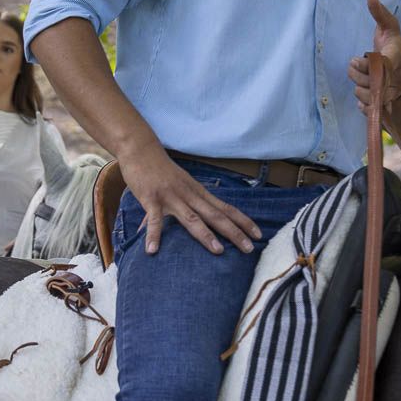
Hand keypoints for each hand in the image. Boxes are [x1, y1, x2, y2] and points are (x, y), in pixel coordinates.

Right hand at [118, 143, 262, 255]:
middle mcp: (189, 195)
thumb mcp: (180, 186)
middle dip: (234, 232)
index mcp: (198, 192)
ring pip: (192, 218)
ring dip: (206, 235)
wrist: (141, 149)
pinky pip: (154, 220)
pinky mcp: (152, 199)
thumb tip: (193, 223)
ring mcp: (171, 197)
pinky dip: (154, 235)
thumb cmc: (161, 170)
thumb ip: (186, 205)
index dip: (242, 221)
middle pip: (216, 215)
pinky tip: (153, 251)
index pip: (225, 208)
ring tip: (218, 251)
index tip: (259, 234)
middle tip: (250, 248)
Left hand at [348, 0, 400, 113]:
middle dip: (356, 72)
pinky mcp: (384, 107)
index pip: (381, 65)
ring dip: (357, 86)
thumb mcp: (390, 26)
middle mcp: (394, 79)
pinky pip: (367, 110)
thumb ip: (380, 12)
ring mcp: (390, 95)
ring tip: (360, 75)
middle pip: (368, 81)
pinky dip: (362, 104)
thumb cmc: (394, 44)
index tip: (363, 56)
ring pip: (364, 96)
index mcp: (395, 59)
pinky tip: (364, 91)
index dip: (367, 64)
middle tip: (356, 62)